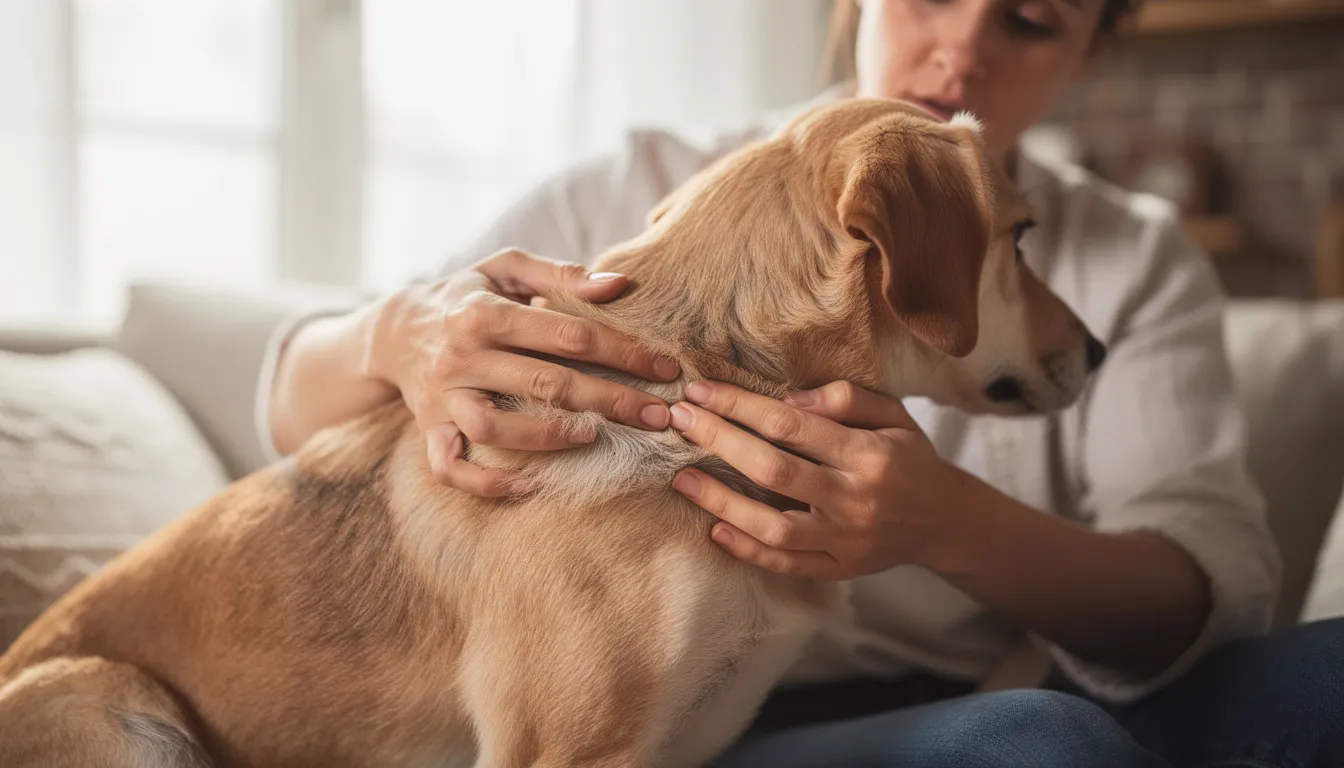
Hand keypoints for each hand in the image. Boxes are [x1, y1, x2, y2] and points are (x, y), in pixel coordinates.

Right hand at [367, 248, 679, 496]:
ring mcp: (444, 397)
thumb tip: (618, 285)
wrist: (393, 330)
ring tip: (595, 437)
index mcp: (486, 313)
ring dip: (550, 438)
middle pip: (546, 384)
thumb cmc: (466, 296)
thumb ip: (560, 274)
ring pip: (497, 428)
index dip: (624, 352)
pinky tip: (530, 485)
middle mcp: (463, 357)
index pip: (569, 335)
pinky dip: (487, 483)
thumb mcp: (506, 269)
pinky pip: (452, 468)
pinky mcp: (430, 430)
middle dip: (611, 400)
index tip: (666, 367)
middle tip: (659, 414)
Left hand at [668, 380, 970, 579]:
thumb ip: (846, 398)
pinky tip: (715, 530)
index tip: (700, 392)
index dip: (740, 406)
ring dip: (722, 503)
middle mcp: (855, 500)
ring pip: (774, 527)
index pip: (792, 425)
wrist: (946, 523)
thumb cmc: (911, 458)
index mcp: (869, 455)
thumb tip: (788, 398)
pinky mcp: (838, 571)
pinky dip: (748, 551)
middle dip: (720, 442)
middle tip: (679, 421)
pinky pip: (786, 565)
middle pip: (774, 471)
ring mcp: (845, 542)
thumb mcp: (894, 415)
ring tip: (683, 479)